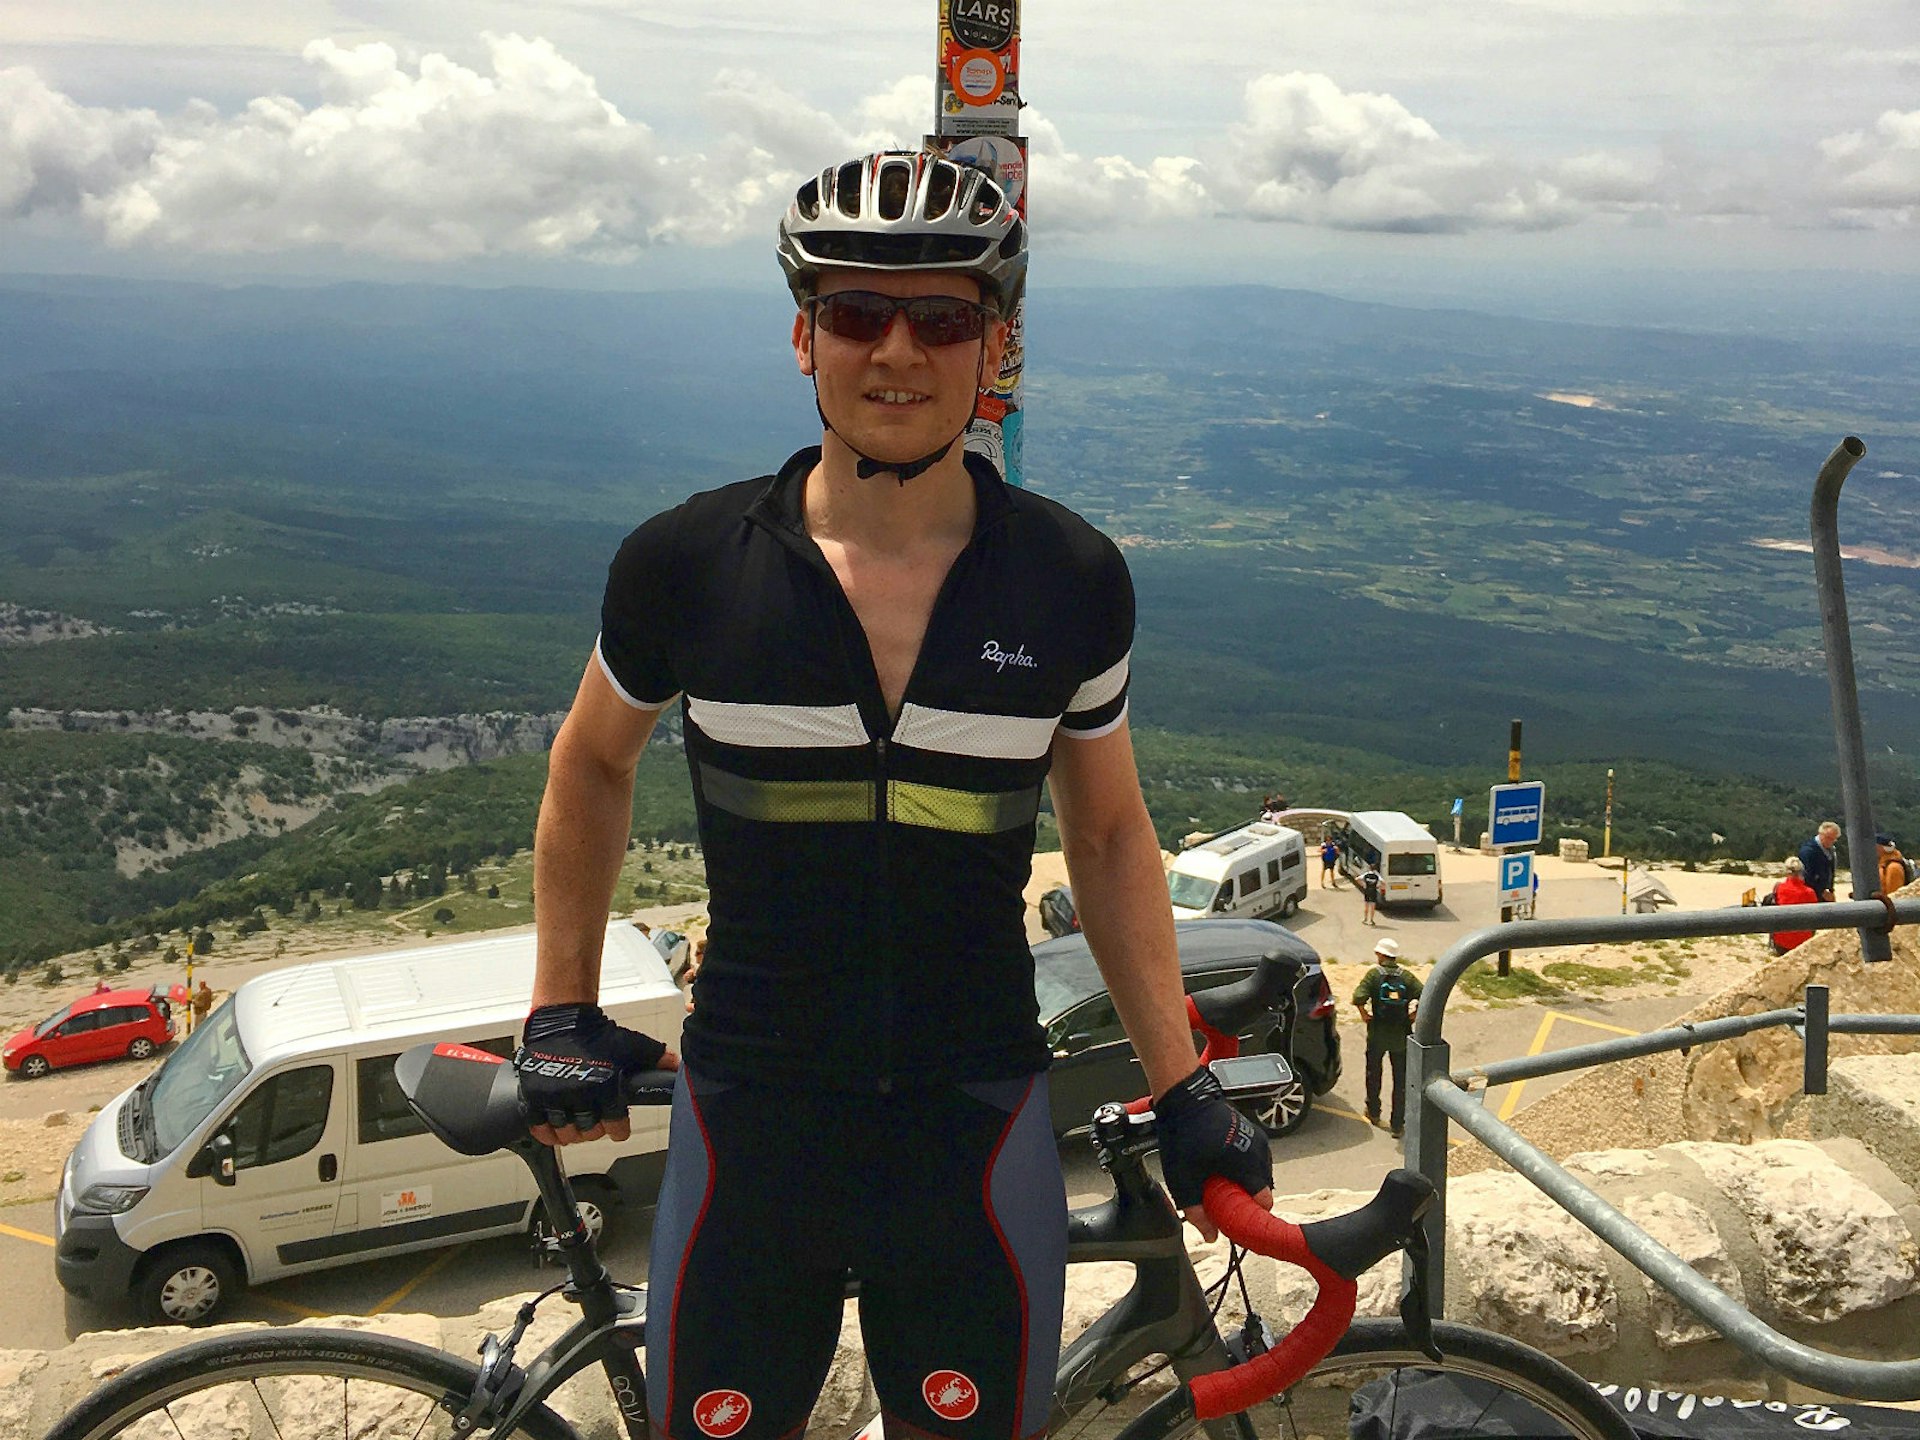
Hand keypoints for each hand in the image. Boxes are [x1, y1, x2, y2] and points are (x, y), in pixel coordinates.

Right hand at [516, 1003, 675, 1146]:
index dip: (619, 1129)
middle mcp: (579, 1093)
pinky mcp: (534, 1094)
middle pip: (590, 1131)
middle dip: (596, 1130)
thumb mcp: (632, 1044)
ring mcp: (554, 1095)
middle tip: (597, 1123)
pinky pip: (538, 1126)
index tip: (619, 1129)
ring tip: (577, 1125)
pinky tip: (554, 1130)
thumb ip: (656, 1057)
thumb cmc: (598, 1033)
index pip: (616, 1124)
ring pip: (566, 1131)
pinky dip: (547, 1132)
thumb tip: (676, 1066)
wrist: (563, 1019)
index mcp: (605, 1085)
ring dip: (573, 1132)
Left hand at [1153, 1065, 1274, 1242]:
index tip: (1236, 1216)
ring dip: (1247, 1181)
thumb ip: (1197, 1211)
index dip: (1251, 1214)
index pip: (1265, 1201)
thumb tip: (1211, 1236)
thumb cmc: (1183, 1136)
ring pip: (1261, 1173)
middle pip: (1264, 1189)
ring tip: (1223, 1181)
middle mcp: (1258, 1152)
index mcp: (1245, 1164)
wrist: (1185, 1100)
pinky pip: (1257, 1158)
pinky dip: (1246, 1167)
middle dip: (1247, 1198)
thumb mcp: (1183, 1180)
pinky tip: (1226, 1166)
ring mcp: (1258, 1139)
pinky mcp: (1254, 1131)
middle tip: (1225, 1199)